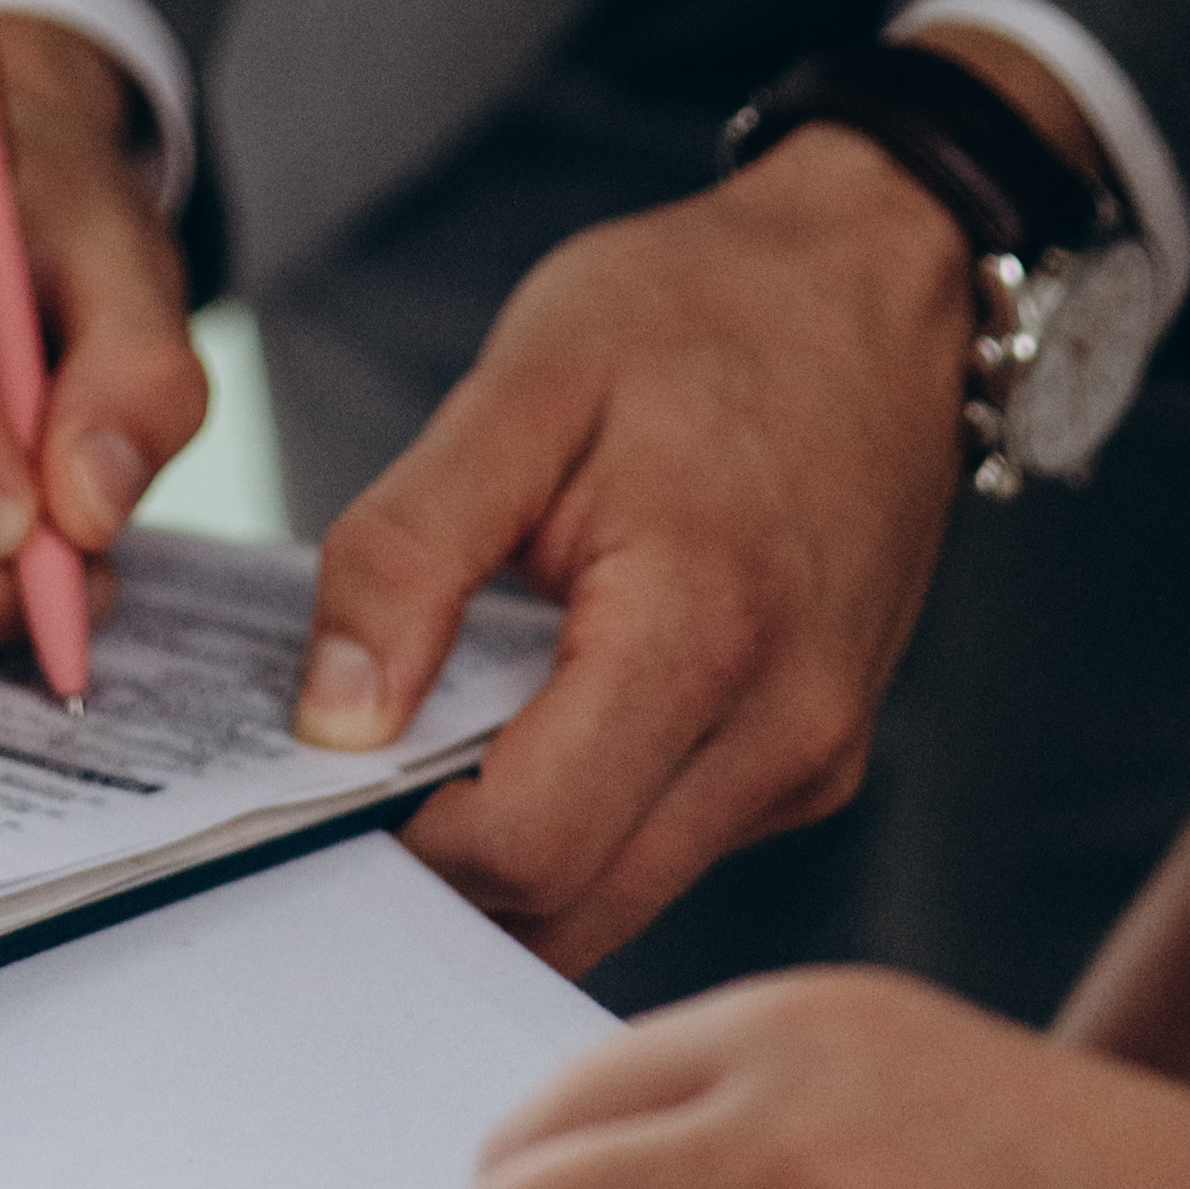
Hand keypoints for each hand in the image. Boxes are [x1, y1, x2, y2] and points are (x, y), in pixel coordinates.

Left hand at [288, 130, 979, 975]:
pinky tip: (538, 709)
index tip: (319, 766)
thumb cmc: (699, 313)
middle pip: (567, 906)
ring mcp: (809, 760)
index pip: (523, 844)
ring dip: (513, 848)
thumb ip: (410, 551)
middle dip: (443, 861)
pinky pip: (666, 848)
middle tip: (361, 753)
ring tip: (449, 717)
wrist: (870, 282)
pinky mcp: (815, 762)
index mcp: (701, 630)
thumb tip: (332, 720)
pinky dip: (582, 815)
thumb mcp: (522, 388)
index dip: (398, 833)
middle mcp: (780, 732)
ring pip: (617, 900)